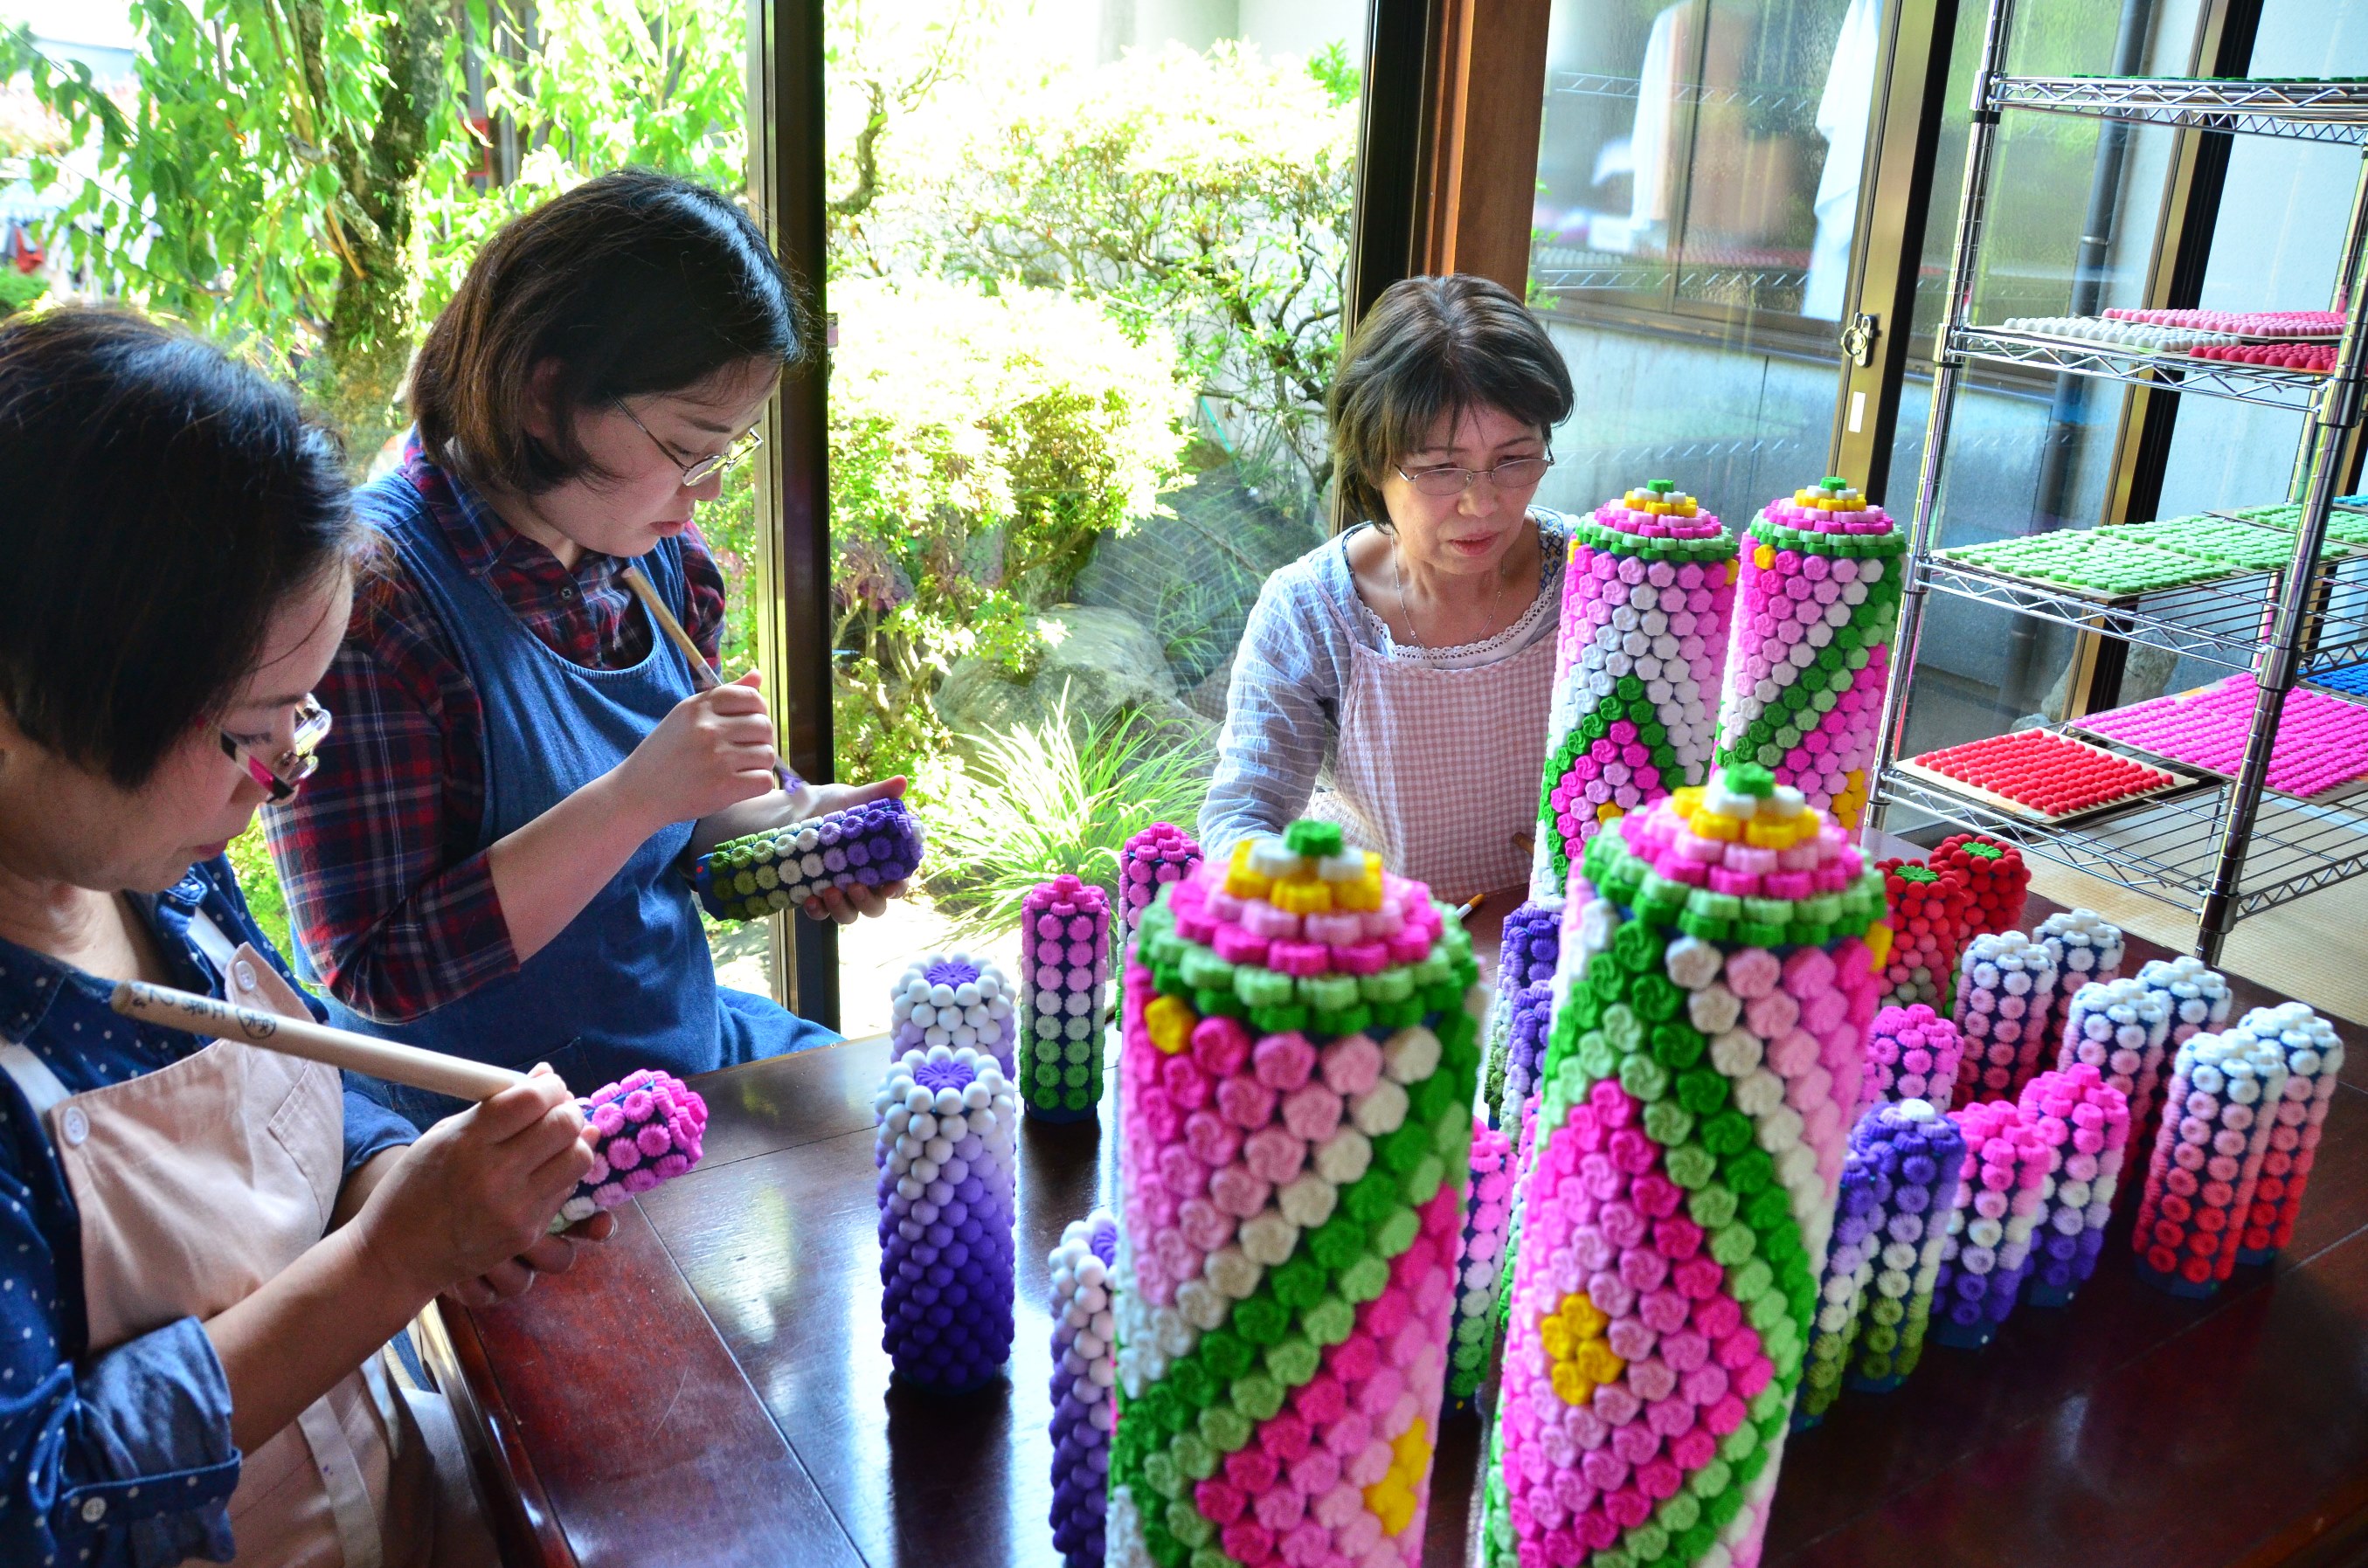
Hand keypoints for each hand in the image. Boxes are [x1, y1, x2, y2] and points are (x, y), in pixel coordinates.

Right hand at [349, 1065, 593, 1302]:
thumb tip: (547, 1076)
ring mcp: (514, 1209)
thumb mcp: (443, 1136)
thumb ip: (497, 1107)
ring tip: (555, 1140)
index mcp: (467, 1143)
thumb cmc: (415, 1187)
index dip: (550, 1086)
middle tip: (558, 1110)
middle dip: (568, 1110)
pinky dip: (560, 1174)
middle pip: (564, 1126)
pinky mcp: (527, 1233)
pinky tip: (540, 1171)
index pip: (531, 1100)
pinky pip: (564, 1191)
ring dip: (574, 1142)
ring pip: (578, 1159)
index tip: (548, 1085)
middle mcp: (495, 1176)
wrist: (397, 1256)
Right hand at [609, 672, 778, 832]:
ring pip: (767, 754)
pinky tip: (742, 784)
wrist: (638, 792)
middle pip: (764, 725)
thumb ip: (724, 695)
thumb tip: (758, 675)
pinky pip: (765, 780)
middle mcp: (709, 728)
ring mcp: (717, 757)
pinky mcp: (724, 786)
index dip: (758, 711)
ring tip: (742, 769)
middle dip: (761, 739)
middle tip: (746, 751)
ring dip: (761, 763)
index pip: (751, 697)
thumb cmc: (666, 753)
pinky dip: (758, 783)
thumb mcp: (687, 716)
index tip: (749, 725)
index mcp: (699, 706)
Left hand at [791, 775, 911, 923]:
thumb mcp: (849, 798)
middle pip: (876, 905)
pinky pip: (821, 914)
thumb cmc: (825, 806)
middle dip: (868, 902)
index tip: (890, 886)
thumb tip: (902, 781)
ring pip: (850, 914)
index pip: (897, 881)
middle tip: (854, 887)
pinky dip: (817, 911)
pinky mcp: (816, 897)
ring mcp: (839, 891)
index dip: (898, 887)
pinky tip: (809, 899)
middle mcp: (861, 880)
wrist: (785, 814)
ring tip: (829, 892)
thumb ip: (876, 793)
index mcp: (877, 860)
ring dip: (843, 909)